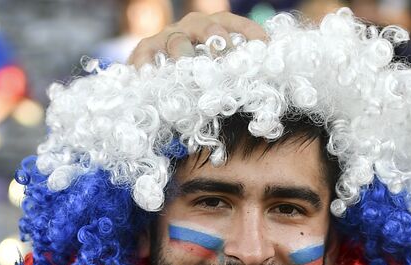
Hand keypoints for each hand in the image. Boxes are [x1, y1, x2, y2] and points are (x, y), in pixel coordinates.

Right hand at [129, 11, 265, 66]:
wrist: (155, 71)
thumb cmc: (193, 73)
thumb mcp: (214, 71)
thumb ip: (231, 75)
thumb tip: (259, 94)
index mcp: (215, 27)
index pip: (235, 24)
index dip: (250, 33)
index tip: (264, 46)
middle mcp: (193, 26)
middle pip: (209, 28)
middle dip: (219, 42)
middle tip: (225, 58)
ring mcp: (170, 35)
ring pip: (178, 41)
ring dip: (185, 56)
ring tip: (187, 72)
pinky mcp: (147, 47)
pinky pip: (147, 52)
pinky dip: (147, 64)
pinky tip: (150, 76)